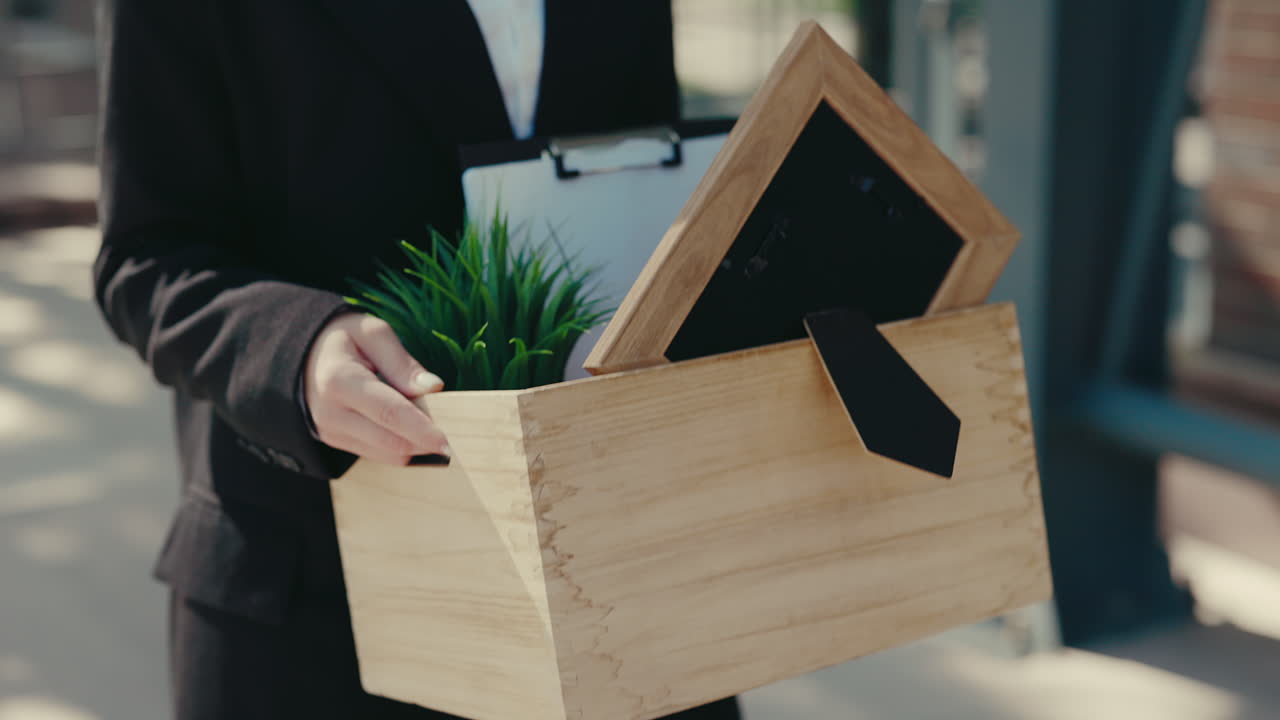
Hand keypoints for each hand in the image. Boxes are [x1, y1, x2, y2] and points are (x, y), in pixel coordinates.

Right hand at [304, 313, 449, 464]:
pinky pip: (381, 455)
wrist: (300, 358)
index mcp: (340, 381)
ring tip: (424, 416)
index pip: (389, 413)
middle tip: (451, 425)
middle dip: (425, 440)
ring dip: (415, 444)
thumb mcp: (373, 333)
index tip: (447, 441)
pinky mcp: (339, 444)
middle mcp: (333, 414)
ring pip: (389, 455)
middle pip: (392, 443)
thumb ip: (403, 362)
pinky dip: (401, 444)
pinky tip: (406, 423)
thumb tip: (434, 388)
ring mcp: (333, 434)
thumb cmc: (343, 339)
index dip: (421, 429)